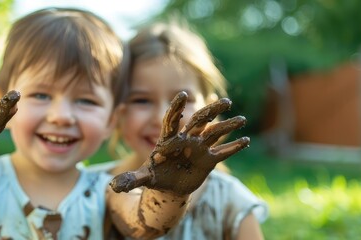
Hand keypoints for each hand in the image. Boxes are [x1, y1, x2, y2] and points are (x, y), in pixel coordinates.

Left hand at [110, 92, 248, 193]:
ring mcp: (199, 148)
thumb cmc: (154, 177)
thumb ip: (130, 180)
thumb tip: (113, 187)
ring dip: (229, 126)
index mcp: (169, 140)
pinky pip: (223, 151)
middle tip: (226, 101)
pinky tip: (247, 140)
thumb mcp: (142, 179)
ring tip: (243, 119)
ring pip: (215, 133)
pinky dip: (234, 147)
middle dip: (212, 111)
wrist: (169, 186)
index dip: (176, 108)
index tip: (182, 95)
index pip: (172, 120)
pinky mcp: (209, 160)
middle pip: (200, 121)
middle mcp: (186, 139)